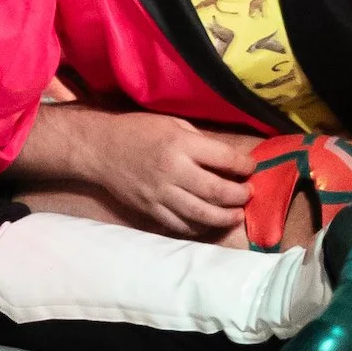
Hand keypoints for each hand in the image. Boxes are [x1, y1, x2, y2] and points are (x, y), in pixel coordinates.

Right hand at [92, 113, 256, 237]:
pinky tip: (208, 222)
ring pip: (201, 214)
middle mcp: (172, 171)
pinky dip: (199, 227)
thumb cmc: (138, 131)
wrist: (100, 148)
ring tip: (236, 214)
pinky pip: (180, 225)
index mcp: (180, 144)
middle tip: (248, 194)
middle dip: (239, 195)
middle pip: (217, 191)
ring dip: (225, 217)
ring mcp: (160, 194)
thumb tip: (227, 160)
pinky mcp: (150, 209)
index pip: (223, 159)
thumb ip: (199, 141)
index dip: (244, 166)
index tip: (251, 168)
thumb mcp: (172, 123)